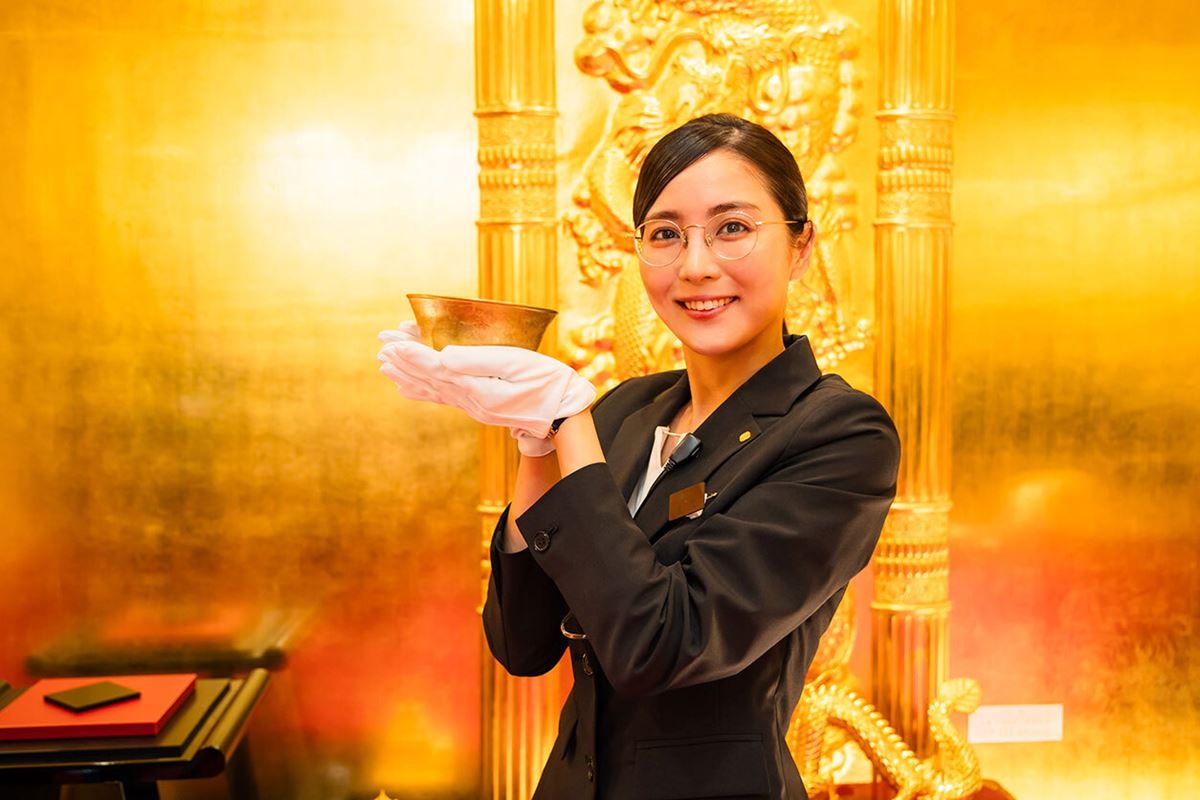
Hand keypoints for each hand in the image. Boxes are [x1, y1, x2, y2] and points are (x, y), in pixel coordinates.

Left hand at [377, 323, 595, 455]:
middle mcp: (472, 400)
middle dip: (404, 363)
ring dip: (408, 376)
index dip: (413, 355)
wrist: (564, 413)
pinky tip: (408, 388)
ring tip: (385, 365)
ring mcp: (475, 406)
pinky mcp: (480, 407)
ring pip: (433, 389)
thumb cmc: (547, 382)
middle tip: (381, 349)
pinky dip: (423, 391)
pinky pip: (444, 399)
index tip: (391, 343)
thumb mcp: (517, 364)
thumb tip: (444, 357)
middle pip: (430, 379)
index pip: (438, 369)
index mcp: (479, 388)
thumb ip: (479, 360)